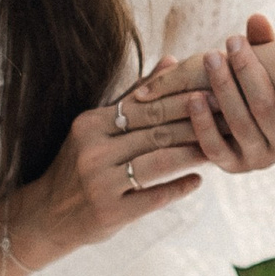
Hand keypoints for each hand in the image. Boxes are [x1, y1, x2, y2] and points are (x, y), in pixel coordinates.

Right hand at [8, 88, 210, 259]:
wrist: (46, 215)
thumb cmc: (78, 165)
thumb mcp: (97, 127)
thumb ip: (134, 96)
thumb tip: (171, 60)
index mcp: (91, 124)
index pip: (145, 106)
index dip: (182, 98)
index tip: (215, 89)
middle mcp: (93, 150)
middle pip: (155, 132)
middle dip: (195, 122)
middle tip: (228, 114)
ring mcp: (100, 183)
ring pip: (158, 162)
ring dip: (192, 154)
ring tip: (218, 147)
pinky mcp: (109, 212)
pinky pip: (153, 197)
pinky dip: (178, 187)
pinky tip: (198, 181)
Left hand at [190, 14, 274, 173]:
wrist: (235, 127)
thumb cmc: (258, 87)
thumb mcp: (266, 68)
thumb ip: (265, 45)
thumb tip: (256, 18)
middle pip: (269, 109)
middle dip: (248, 71)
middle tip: (232, 41)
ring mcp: (261, 160)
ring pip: (242, 124)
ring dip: (224, 88)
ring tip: (211, 58)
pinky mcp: (233, 167)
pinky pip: (217, 148)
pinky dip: (204, 123)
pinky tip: (193, 98)